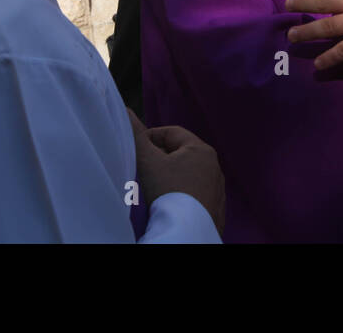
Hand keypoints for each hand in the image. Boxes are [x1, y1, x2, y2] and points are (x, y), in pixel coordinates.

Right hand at [129, 109, 225, 234]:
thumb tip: (125, 111)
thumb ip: (136, 136)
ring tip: (152, 187)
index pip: (172, 132)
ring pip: (188, 174)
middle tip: (141, 167)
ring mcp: (216, 189)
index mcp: (201, 150)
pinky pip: (194, 193)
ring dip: (170, 176)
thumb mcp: (149, 162)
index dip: (150, 136)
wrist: (188, 232)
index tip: (135, 147)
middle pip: (181, 153)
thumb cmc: (169, 192)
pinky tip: (168, 202)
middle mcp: (214, 167)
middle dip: (159, 157)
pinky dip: (180, 193)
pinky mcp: (215, 208)